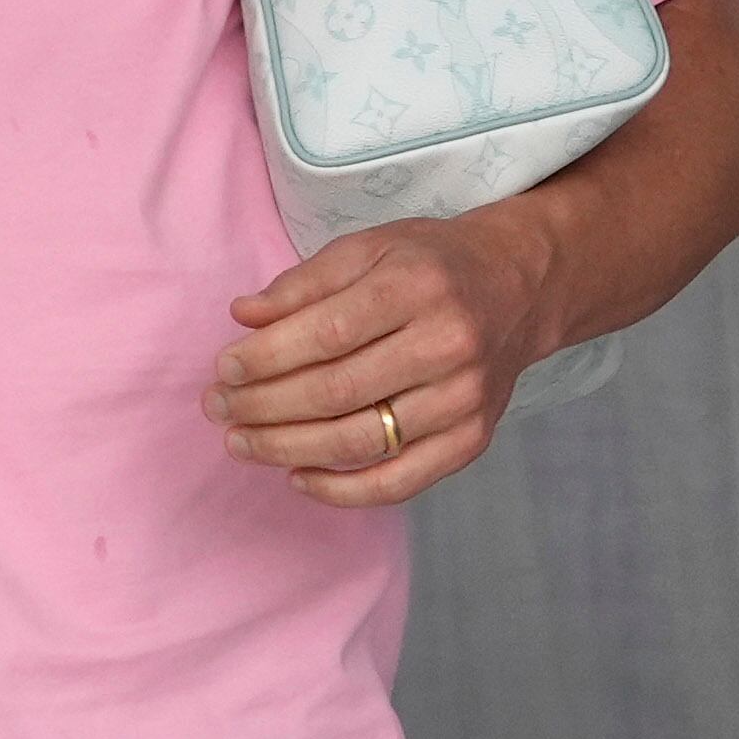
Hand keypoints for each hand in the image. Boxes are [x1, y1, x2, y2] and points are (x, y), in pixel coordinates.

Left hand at [209, 215, 557, 506]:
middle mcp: (447, 344)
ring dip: (287, 450)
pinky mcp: (472, 439)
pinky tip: (298, 477)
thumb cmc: (431, 265)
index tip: (224, 368)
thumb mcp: (369, 248)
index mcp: (417, 287)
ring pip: (359, 442)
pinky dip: (341, 490)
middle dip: (263, 406)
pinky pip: (398, 482)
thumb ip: (304, 283)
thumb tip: (243, 318)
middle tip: (219, 408)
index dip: (265, 358)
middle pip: (336, 393)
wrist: (519, 288)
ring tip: (242, 443)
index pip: (325, 334)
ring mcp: (463, 399)